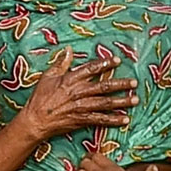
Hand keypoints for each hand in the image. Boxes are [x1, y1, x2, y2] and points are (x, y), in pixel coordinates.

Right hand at [18, 49, 137, 141]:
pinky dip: (113, 120)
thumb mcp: (47, 77)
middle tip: (134, 83)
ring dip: (122, 101)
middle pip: (104, 86)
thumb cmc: (39, 98)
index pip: (91, 69)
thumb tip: (69, 50)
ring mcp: (81, 107)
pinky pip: (100, 120)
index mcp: (70, 80)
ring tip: (135, 99)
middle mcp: (78, 92)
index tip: (117, 61)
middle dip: (121, 84)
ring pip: (105, 103)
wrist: (35, 120)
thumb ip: (61, 63)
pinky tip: (125, 119)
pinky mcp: (81, 120)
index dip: (105, 64)